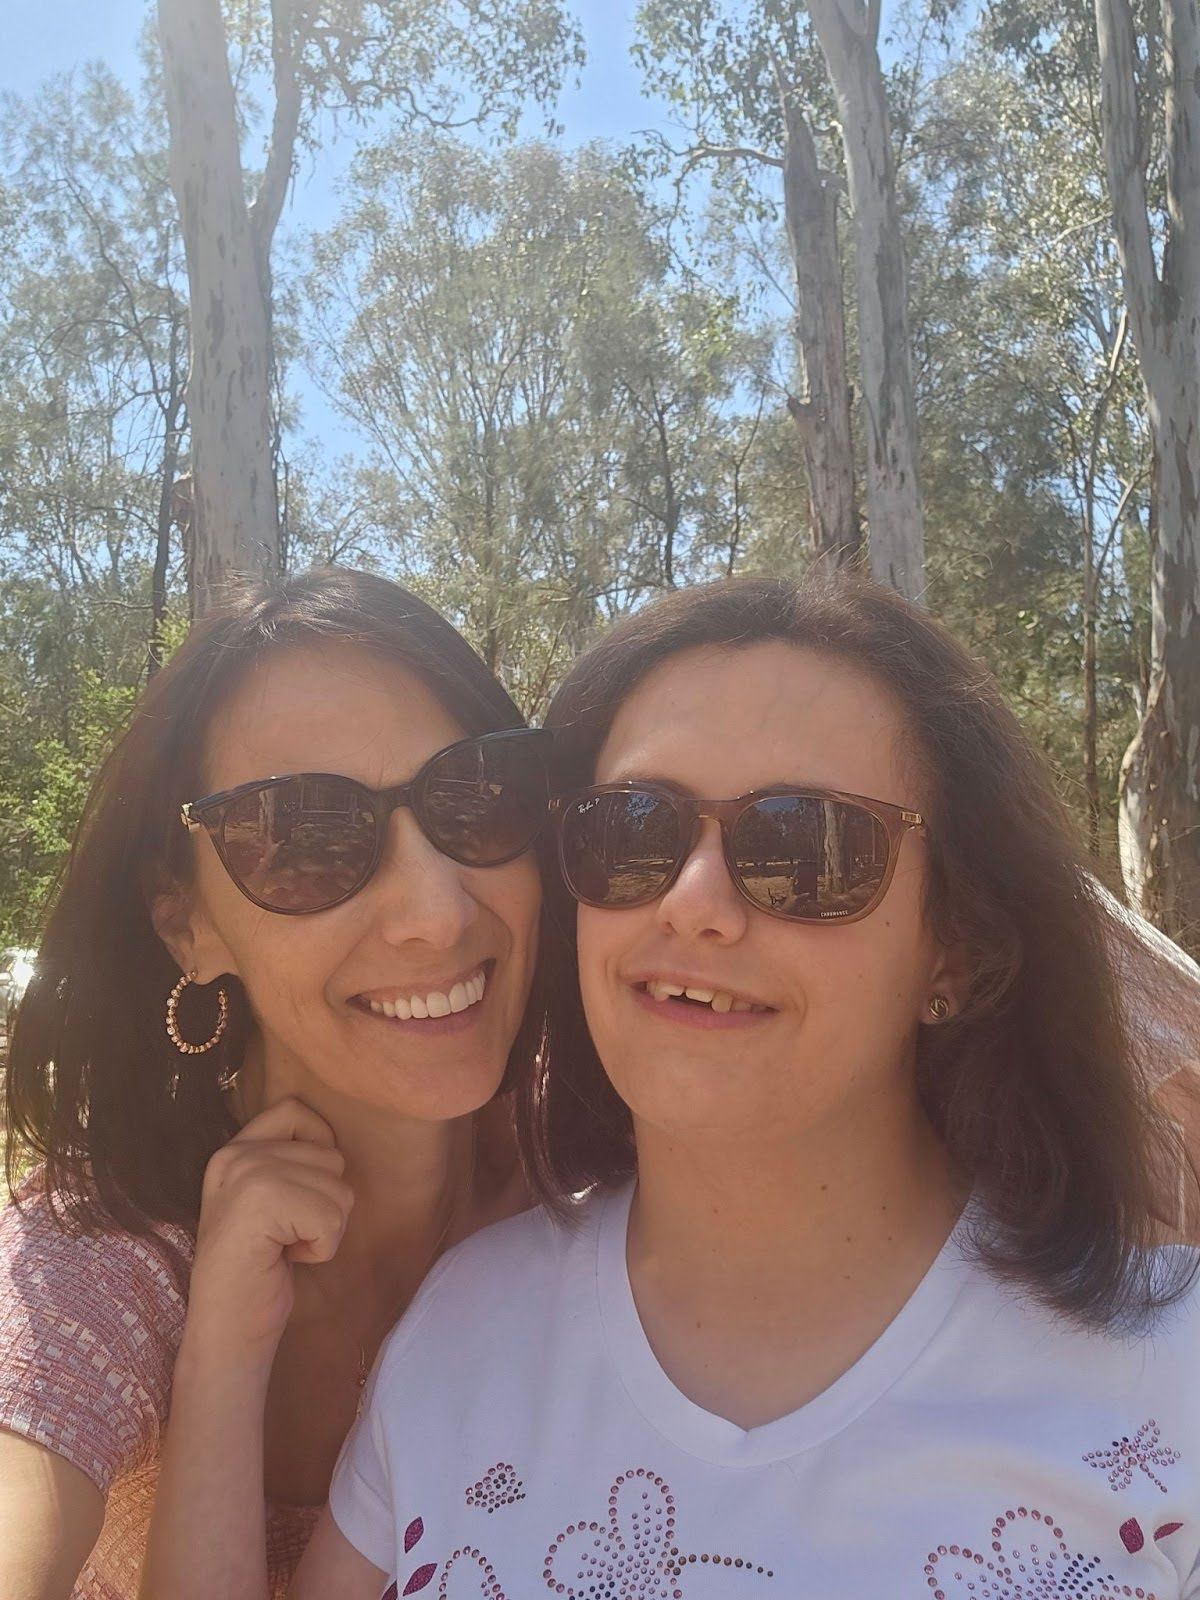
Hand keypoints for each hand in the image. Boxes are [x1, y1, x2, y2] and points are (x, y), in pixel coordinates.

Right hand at [182, 1097, 353, 1368]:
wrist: (225, 1331)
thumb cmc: (256, 1271)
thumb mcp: (265, 1201)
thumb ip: (286, 1163)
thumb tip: (336, 1140)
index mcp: (233, 1151)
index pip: (296, 1110)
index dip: (317, 1148)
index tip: (299, 1194)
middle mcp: (236, 1156)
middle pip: (331, 1157)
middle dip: (325, 1204)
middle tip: (284, 1235)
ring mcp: (247, 1176)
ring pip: (338, 1189)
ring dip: (325, 1229)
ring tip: (283, 1247)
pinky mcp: (261, 1203)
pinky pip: (332, 1218)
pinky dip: (322, 1248)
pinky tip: (286, 1260)